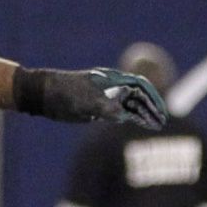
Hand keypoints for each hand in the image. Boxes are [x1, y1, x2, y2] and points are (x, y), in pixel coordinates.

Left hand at [16, 66, 166, 129]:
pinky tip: (144, 126)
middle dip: (152, 108)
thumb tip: (122, 117)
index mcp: (112, 79)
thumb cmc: (64, 93)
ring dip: (146, 114)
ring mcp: (108, 97)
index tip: (160, 110)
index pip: (140, 85)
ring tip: (157, 126)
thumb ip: (105, 108)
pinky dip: (136, 119)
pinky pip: (124, 112)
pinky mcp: (102, 107)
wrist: (44, 94)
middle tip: (162, 122)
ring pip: (133, 105)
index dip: (153, 97)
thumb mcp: (85, 101)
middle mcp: (112, 87)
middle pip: (140, 95)